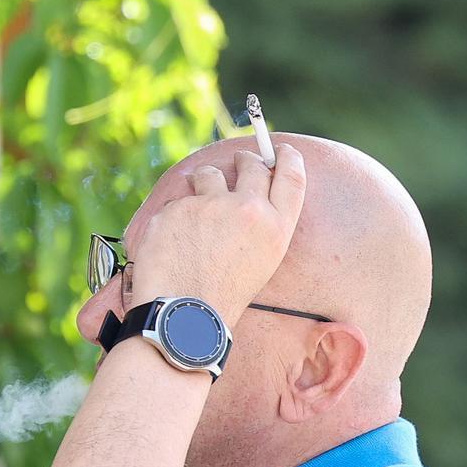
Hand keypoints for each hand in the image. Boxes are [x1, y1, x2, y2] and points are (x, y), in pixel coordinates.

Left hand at [128, 144, 306, 322]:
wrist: (186, 316)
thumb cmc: (224, 295)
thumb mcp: (261, 261)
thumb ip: (262, 223)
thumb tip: (250, 189)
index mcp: (275, 228)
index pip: (291, 176)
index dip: (287, 158)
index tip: (280, 150)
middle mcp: (247, 210)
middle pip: (251, 165)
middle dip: (244, 160)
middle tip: (238, 162)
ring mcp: (210, 205)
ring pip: (209, 174)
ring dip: (204, 183)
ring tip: (198, 213)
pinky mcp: (178, 208)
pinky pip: (178, 200)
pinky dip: (176, 215)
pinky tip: (175, 241)